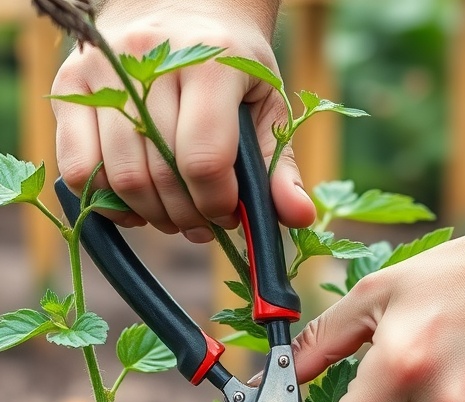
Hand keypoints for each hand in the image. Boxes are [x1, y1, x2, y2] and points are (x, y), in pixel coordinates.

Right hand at [51, 2, 314, 236]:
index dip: (217, 203)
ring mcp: (102, 69)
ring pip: (120, 179)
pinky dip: (107, 201)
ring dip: (151, 214)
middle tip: (202, 221)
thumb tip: (300, 217)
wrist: (182, 5)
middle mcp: (148, 56)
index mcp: (209, 60)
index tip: (227, 212)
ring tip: (174, 212)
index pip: (205, 160)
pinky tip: (134, 202)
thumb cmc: (232, 66)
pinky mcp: (69, 85)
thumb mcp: (268, 107)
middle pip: (161, 176)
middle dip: (187, 216)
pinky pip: (78, 169)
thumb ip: (280, 168)